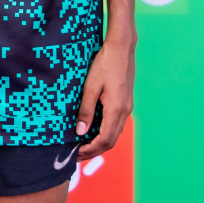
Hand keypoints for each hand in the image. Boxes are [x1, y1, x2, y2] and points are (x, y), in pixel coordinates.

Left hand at [75, 36, 133, 160]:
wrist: (121, 49)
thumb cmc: (104, 65)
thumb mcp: (90, 86)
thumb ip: (86, 110)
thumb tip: (80, 131)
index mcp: (116, 110)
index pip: (105, 140)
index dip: (91, 150)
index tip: (77, 153)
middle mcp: (124, 112)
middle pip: (111, 141)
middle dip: (94, 150)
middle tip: (77, 155)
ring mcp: (127, 108)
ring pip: (114, 134)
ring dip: (100, 143)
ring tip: (82, 146)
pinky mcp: (125, 103)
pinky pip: (116, 124)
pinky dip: (104, 133)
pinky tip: (92, 130)